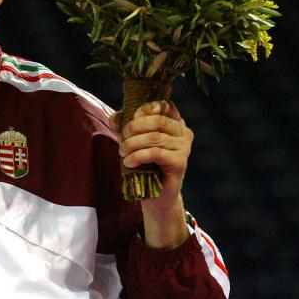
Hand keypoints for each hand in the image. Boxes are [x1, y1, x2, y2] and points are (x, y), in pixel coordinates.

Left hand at [110, 100, 193, 248]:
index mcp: (175, 121)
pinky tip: (129, 162)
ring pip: (155, 138)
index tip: (131, 116)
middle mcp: (183, 132)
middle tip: (122, 138)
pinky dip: (138, 156)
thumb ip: (123, 126)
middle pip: (159, 120)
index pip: (165, 105)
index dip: (146, 108)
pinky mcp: (180, 163)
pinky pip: (156, 153)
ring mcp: (184, 147)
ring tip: (122, 152)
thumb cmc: (144, 162)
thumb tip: (114, 117)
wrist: (154, 193)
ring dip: (132, 144)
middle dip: (135, 127)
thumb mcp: (131, 140)